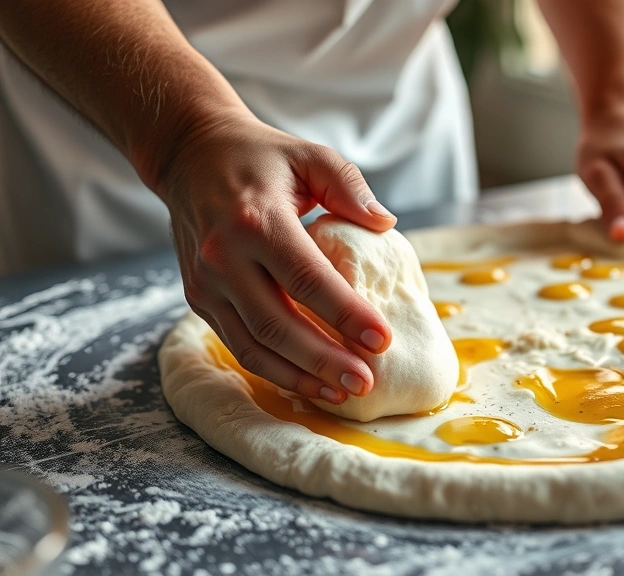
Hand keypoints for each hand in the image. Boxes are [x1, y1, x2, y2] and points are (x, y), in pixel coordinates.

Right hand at [156, 111, 396, 403]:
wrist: (189, 154)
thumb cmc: (262, 157)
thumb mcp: (310, 156)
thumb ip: (349, 186)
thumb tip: (385, 224)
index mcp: (255, 220)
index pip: (307, 278)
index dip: (346, 314)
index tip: (382, 340)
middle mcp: (224, 256)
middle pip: (278, 323)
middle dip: (325, 359)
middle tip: (366, 381)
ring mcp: (205, 282)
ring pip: (254, 345)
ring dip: (299, 375)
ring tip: (342, 392)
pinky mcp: (198, 298)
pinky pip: (239, 344)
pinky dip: (275, 370)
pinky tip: (310, 382)